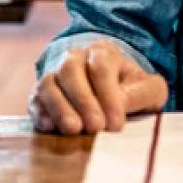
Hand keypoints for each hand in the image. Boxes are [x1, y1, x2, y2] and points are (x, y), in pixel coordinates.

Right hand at [30, 40, 167, 133]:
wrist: (108, 95)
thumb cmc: (130, 91)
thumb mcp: (148, 89)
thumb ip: (142, 94)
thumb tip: (121, 106)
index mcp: (102, 52)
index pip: (101, 66)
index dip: (108, 94)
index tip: (116, 123)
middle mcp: (74, 58)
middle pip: (71, 69)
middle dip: (84, 100)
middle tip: (95, 127)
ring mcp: (54, 75)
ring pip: (49, 83)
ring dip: (60, 107)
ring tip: (73, 130)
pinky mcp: (39, 97)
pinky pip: (35, 100)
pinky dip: (40, 112)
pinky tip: (49, 127)